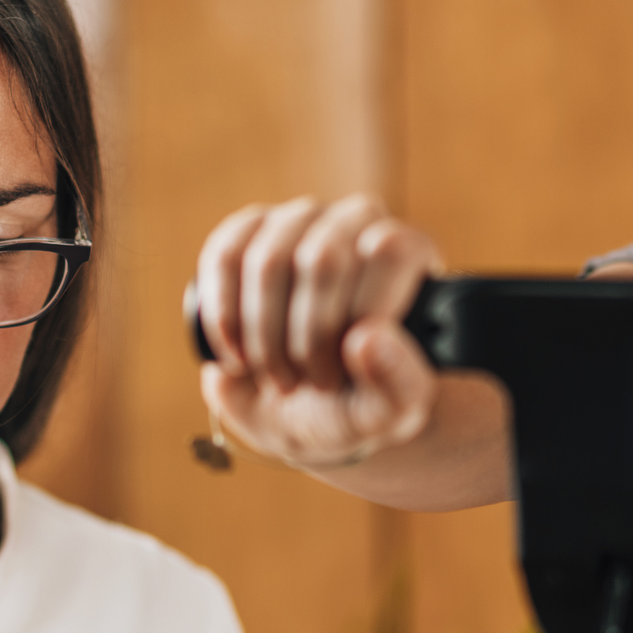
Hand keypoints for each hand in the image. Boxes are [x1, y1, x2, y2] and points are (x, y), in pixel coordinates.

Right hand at [194, 194, 440, 467]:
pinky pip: (224, 258)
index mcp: (408, 253)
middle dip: (307, 340)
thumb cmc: (353, 402)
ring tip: (277, 376)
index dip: (362, 314)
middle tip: (310, 383)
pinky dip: (224, 319)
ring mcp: (299, 219)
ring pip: (268, 262)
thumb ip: (399, 385)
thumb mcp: (385, 412)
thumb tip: (370, 339)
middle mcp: (356, 222)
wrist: (297, 406)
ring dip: (264, 338)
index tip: (349, 369)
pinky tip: (238, 355)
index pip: (390, 250)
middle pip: (324, 259)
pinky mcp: (247, 229)